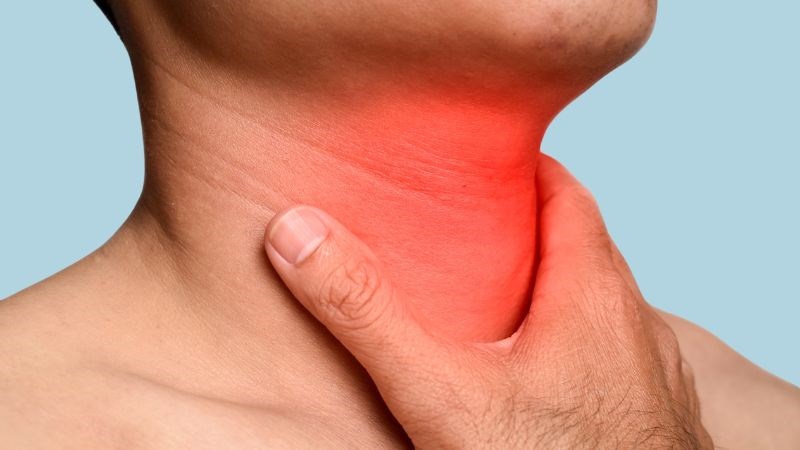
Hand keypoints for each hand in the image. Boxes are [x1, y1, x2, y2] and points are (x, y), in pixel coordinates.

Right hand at [264, 155, 712, 448]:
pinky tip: (535, 376)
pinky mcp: (649, 414)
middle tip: (467, 229)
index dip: (523, 167)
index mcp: (592, 292)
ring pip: (599, 302)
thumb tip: (299, 234)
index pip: (566, 191)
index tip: (477, 162)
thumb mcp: (440, 393)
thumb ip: (368, 314)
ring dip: (552, 288)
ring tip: (493, 298)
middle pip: (580, 244)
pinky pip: (612, 352)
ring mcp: (649, 371)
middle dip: (527, 227)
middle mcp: (634, 322)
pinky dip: (573, 341)